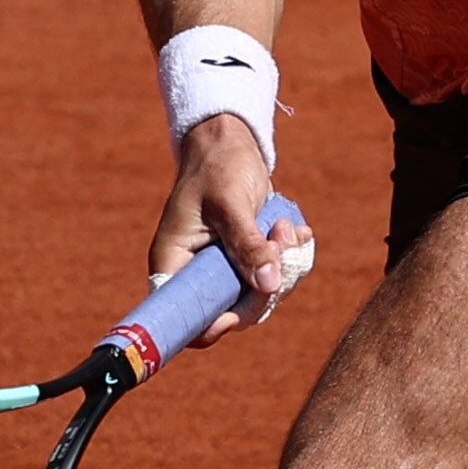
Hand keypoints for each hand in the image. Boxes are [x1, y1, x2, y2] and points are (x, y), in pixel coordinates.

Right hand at [148, 116, 311, 332]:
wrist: (230, 142)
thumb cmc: (217, 165)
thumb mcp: (230, 202)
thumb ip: (248, 244)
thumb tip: (269, 286)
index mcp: (174, 264)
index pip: (185, 316)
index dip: (212, 326)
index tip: (241, 311)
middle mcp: (195, 273)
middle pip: (231, 312)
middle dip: (263, 288)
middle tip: (278, 244)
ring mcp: (222, 269)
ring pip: (258, 296)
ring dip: (282, 267)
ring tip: (285, 226)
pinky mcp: (245, 261)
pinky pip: (273, 278)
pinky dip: (288, 258)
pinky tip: (293, 228)